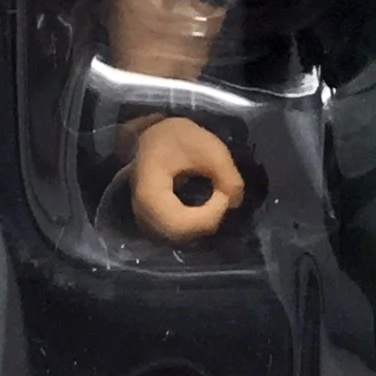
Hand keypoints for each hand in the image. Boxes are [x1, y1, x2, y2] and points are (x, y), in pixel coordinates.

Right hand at [128, 116, 243, 241]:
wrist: (151, 135)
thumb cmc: (176, 138)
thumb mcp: (210, 149)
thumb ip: (228, 176)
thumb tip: (234, 204)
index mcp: (149, 194)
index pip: (180, 223)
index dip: (208, 216)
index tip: (223, 195)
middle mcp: (142, 214)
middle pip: (180, 236)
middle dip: (208, 222)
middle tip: (221, 199)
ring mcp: (144, 222)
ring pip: (178, 239)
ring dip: (202, 226)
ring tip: (214, 204)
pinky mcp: (151, 224)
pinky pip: (174, 236)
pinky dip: (194, 228)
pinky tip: (204, 211)